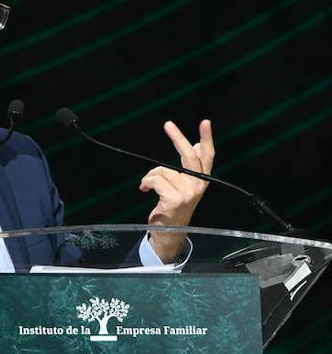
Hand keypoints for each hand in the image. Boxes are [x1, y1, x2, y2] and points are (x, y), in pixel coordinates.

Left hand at [140, 119, 214, 262]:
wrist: (169, 231)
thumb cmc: (173, 207)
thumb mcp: (185, 186)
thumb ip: (190, 168)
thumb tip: (196, 145)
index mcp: (202, 180)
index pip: (208, 156)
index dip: (207, 139)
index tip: (205, 122)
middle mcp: (198, 185)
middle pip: (189, 156)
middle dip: (177, 138)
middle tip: (168, 125)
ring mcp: (187, 192)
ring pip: (163, 170)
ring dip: (151, 176)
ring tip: (149, 186)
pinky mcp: (174, 198)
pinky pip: (156, 180)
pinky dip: (147, 182)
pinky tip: (145, 189)